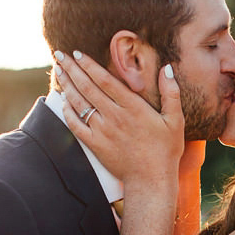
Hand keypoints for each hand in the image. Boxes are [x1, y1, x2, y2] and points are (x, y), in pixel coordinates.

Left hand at [56, 50, 184, 187]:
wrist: (151, 181)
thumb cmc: (165, 150)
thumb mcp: (175, 121)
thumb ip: (171, 93)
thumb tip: (167, 69)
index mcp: (133, 107)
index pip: (105, 80)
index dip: (89, 65)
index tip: (77, 53)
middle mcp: (115, 117)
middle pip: (87, 87)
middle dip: (72, 69)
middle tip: (60, 55)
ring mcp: (103, 131)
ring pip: (79, 104)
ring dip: (67, 86)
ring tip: (59, 71)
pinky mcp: (95, 145)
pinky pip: (76, 125)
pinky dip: (67, 112)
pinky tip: (63, 101)